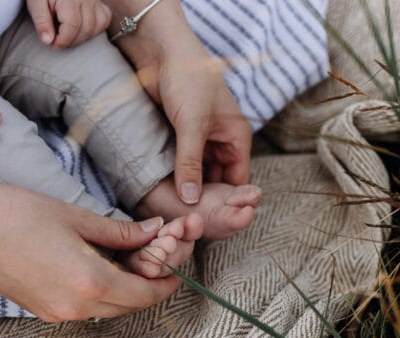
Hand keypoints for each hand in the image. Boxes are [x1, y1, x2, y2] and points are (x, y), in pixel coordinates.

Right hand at [0, 183, 179, 321]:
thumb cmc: (20, 213)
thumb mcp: (77, 218)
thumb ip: (120, 232)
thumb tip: (154, 231)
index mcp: (89, 282)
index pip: (144, 295)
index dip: (165, 283)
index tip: (176, 269)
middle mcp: (75, 307)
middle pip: (128, 306)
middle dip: (147, 287)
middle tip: (155, 261)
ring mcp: (56, 313)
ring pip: (106, 309)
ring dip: (123, 291)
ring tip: (128, 261)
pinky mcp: (41, 311)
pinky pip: (83, 308)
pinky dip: (100, 293)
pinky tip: (98, 267)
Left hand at [27, 0, 111, 47]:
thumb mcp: (36, 3)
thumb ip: (41, 21)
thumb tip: (48, 40)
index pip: (73, 25)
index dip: (63, 40)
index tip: (54, 44)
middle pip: (86, 29)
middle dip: (71, 40)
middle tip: (58, 40)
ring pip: (97, 26)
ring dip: (83, 36)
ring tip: (68, 34)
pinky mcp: (98, 2)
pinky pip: (104, 19)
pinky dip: (95, 28)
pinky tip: (82, 28)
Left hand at [107, 0, 251, 203]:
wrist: (161, 52)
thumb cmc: (188, 79)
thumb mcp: (192, 124)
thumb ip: (190, 162)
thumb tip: (190, 199)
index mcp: (236, 138)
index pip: (238, 181)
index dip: (227, 203)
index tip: (211, 223)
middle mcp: (220, 142)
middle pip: (216, 182)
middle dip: (205, 201)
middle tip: (190, 223)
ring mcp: (199, 141)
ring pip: (197, 176)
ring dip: (187, 190)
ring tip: (176, 212)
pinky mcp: (178, 138)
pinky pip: (180, 165)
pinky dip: (174, 178)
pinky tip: (164, 193)